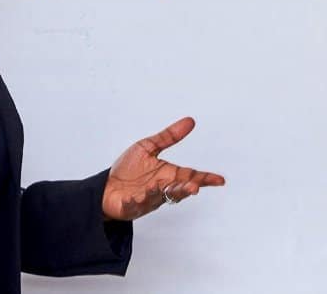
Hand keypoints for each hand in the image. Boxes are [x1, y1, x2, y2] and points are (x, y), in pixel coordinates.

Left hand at [102, 117, 224, 220]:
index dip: (205, 179)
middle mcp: (161, 189)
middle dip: (185, 189)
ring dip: (159, 193)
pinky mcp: (130, 206)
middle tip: (194, 187)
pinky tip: (134, 198)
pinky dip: (134, 202)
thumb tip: (190, 121)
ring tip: (157, 186)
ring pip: (158, 198)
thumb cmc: (129, 170)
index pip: (190, 176)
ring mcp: (147, 199)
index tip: (220, 180)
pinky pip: (134, 205)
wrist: (106, 187)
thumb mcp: (148, 147)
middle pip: (178, 190)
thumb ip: (169, 137)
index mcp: (168, 175)